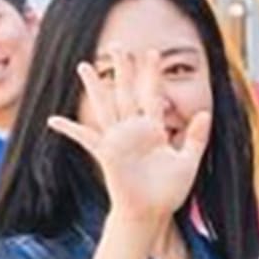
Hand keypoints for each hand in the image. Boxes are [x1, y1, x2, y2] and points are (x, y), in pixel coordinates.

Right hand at [48, 47, 209, 227]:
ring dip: (95, 86)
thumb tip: (205, 112)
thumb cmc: (168, 190)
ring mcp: (118, 140)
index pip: (152, 94)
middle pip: (127, 92)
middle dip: (123, 69)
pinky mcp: (106, 153)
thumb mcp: (188, 161)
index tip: (152, 52)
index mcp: (154, 129)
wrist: (152, 213)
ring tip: (84, 65)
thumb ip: (196, 137)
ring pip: (105, 105)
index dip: (152, 74)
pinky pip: (86, 138)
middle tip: (118, 45)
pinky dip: (70, 129)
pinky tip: (53, 120)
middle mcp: (134, 130)